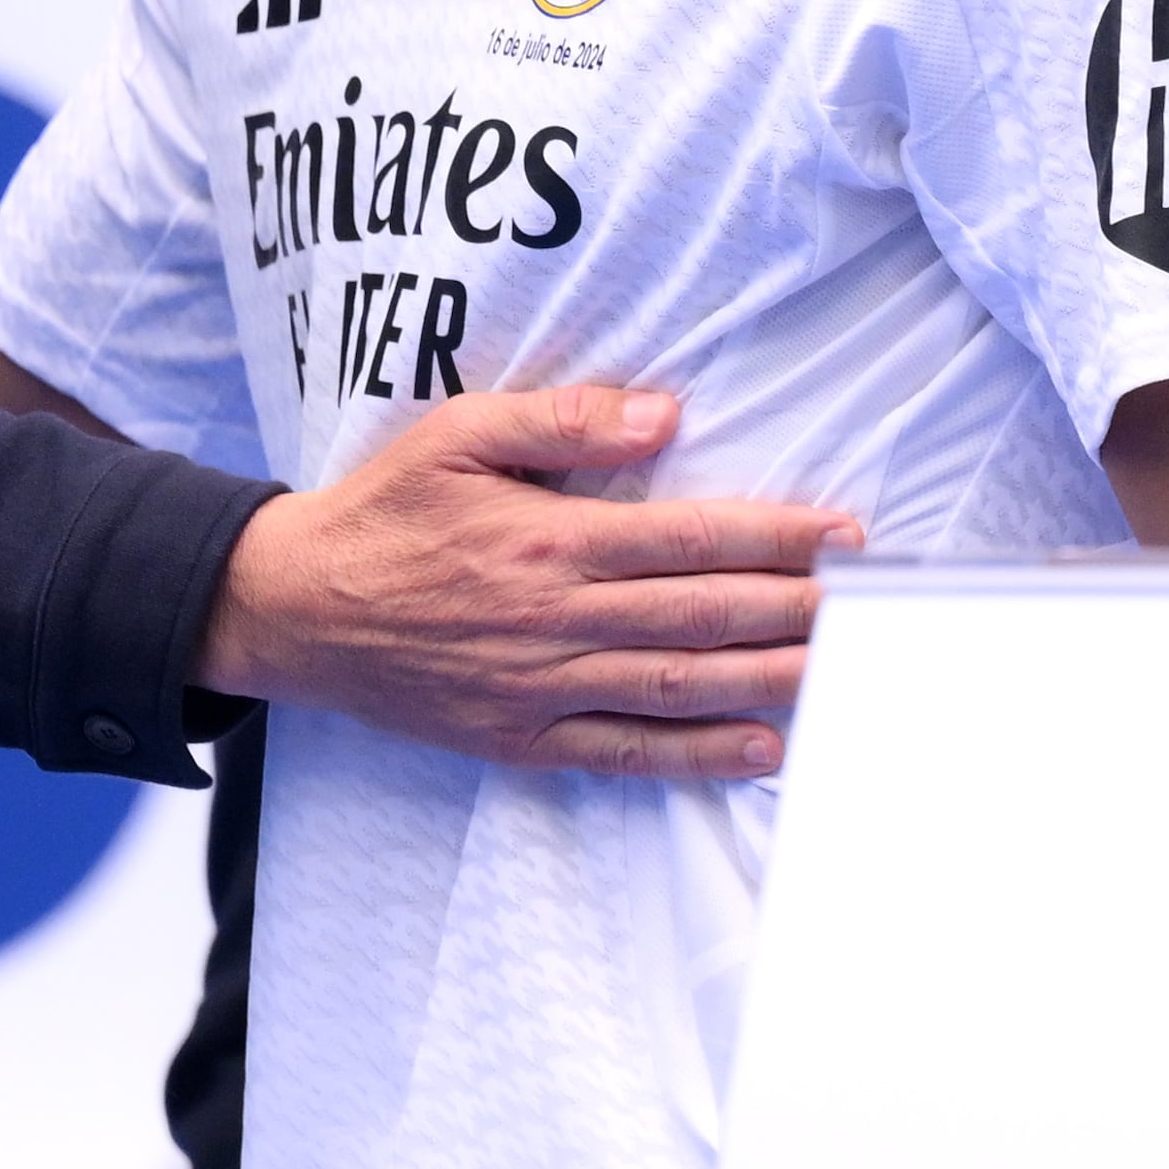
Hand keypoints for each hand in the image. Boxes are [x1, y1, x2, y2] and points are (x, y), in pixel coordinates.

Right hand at [198, 386, 856, 778]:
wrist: (293, 608)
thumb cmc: (383, 511)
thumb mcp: (456, 434)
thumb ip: (561, 419)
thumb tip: (663, 415)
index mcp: (545, 539)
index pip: (689, 538)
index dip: (777, 537)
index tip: (845, 535)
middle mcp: (553, 618)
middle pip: (702, 616)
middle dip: (799, 610)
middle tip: (875, 606)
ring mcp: (539, 686)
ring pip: (678, 686)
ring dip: (771, 680)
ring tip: (845, 672)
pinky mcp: (522, 737)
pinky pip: (626, 751)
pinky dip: (697, 754)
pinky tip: (761, 747)